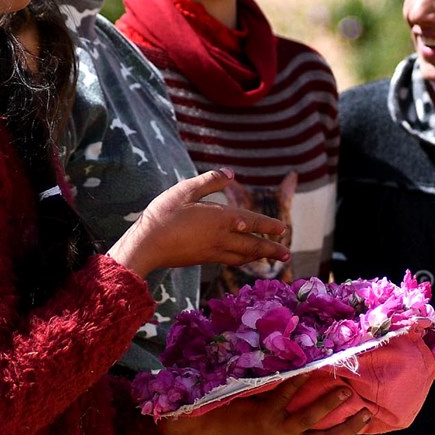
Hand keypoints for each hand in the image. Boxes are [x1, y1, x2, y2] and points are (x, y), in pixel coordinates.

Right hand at [108, 171, 288, 278]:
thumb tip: (231, 174)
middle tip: (287, 255)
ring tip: (270, 259)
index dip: (268, 226)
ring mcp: (213, 251)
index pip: (251, 222)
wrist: (147, 245)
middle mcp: (221, 237)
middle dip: (271, 249)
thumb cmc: (164, 214)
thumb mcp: (185, 190)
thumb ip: (209, 181)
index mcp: (220, 218)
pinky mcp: (203, 259)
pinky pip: (230, 260)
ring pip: (242, 256)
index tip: (283, 229)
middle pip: (252, 245)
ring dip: (258, 257)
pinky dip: (242, 260)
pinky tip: (242, 259)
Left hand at [158, 375, 372, 434]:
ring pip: (307, 416)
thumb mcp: (277, 419)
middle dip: (344, 421)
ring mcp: (274, 429)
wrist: (213, 419)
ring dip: (326, 401)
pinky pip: (284, 394)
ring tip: (341, 385)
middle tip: (358, 401)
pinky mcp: (262, 415)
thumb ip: (298, 411)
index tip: (367, 416)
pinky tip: (307, 367)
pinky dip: (297, 380)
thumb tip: (328, 389)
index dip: (349, 431)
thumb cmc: (250, 413)